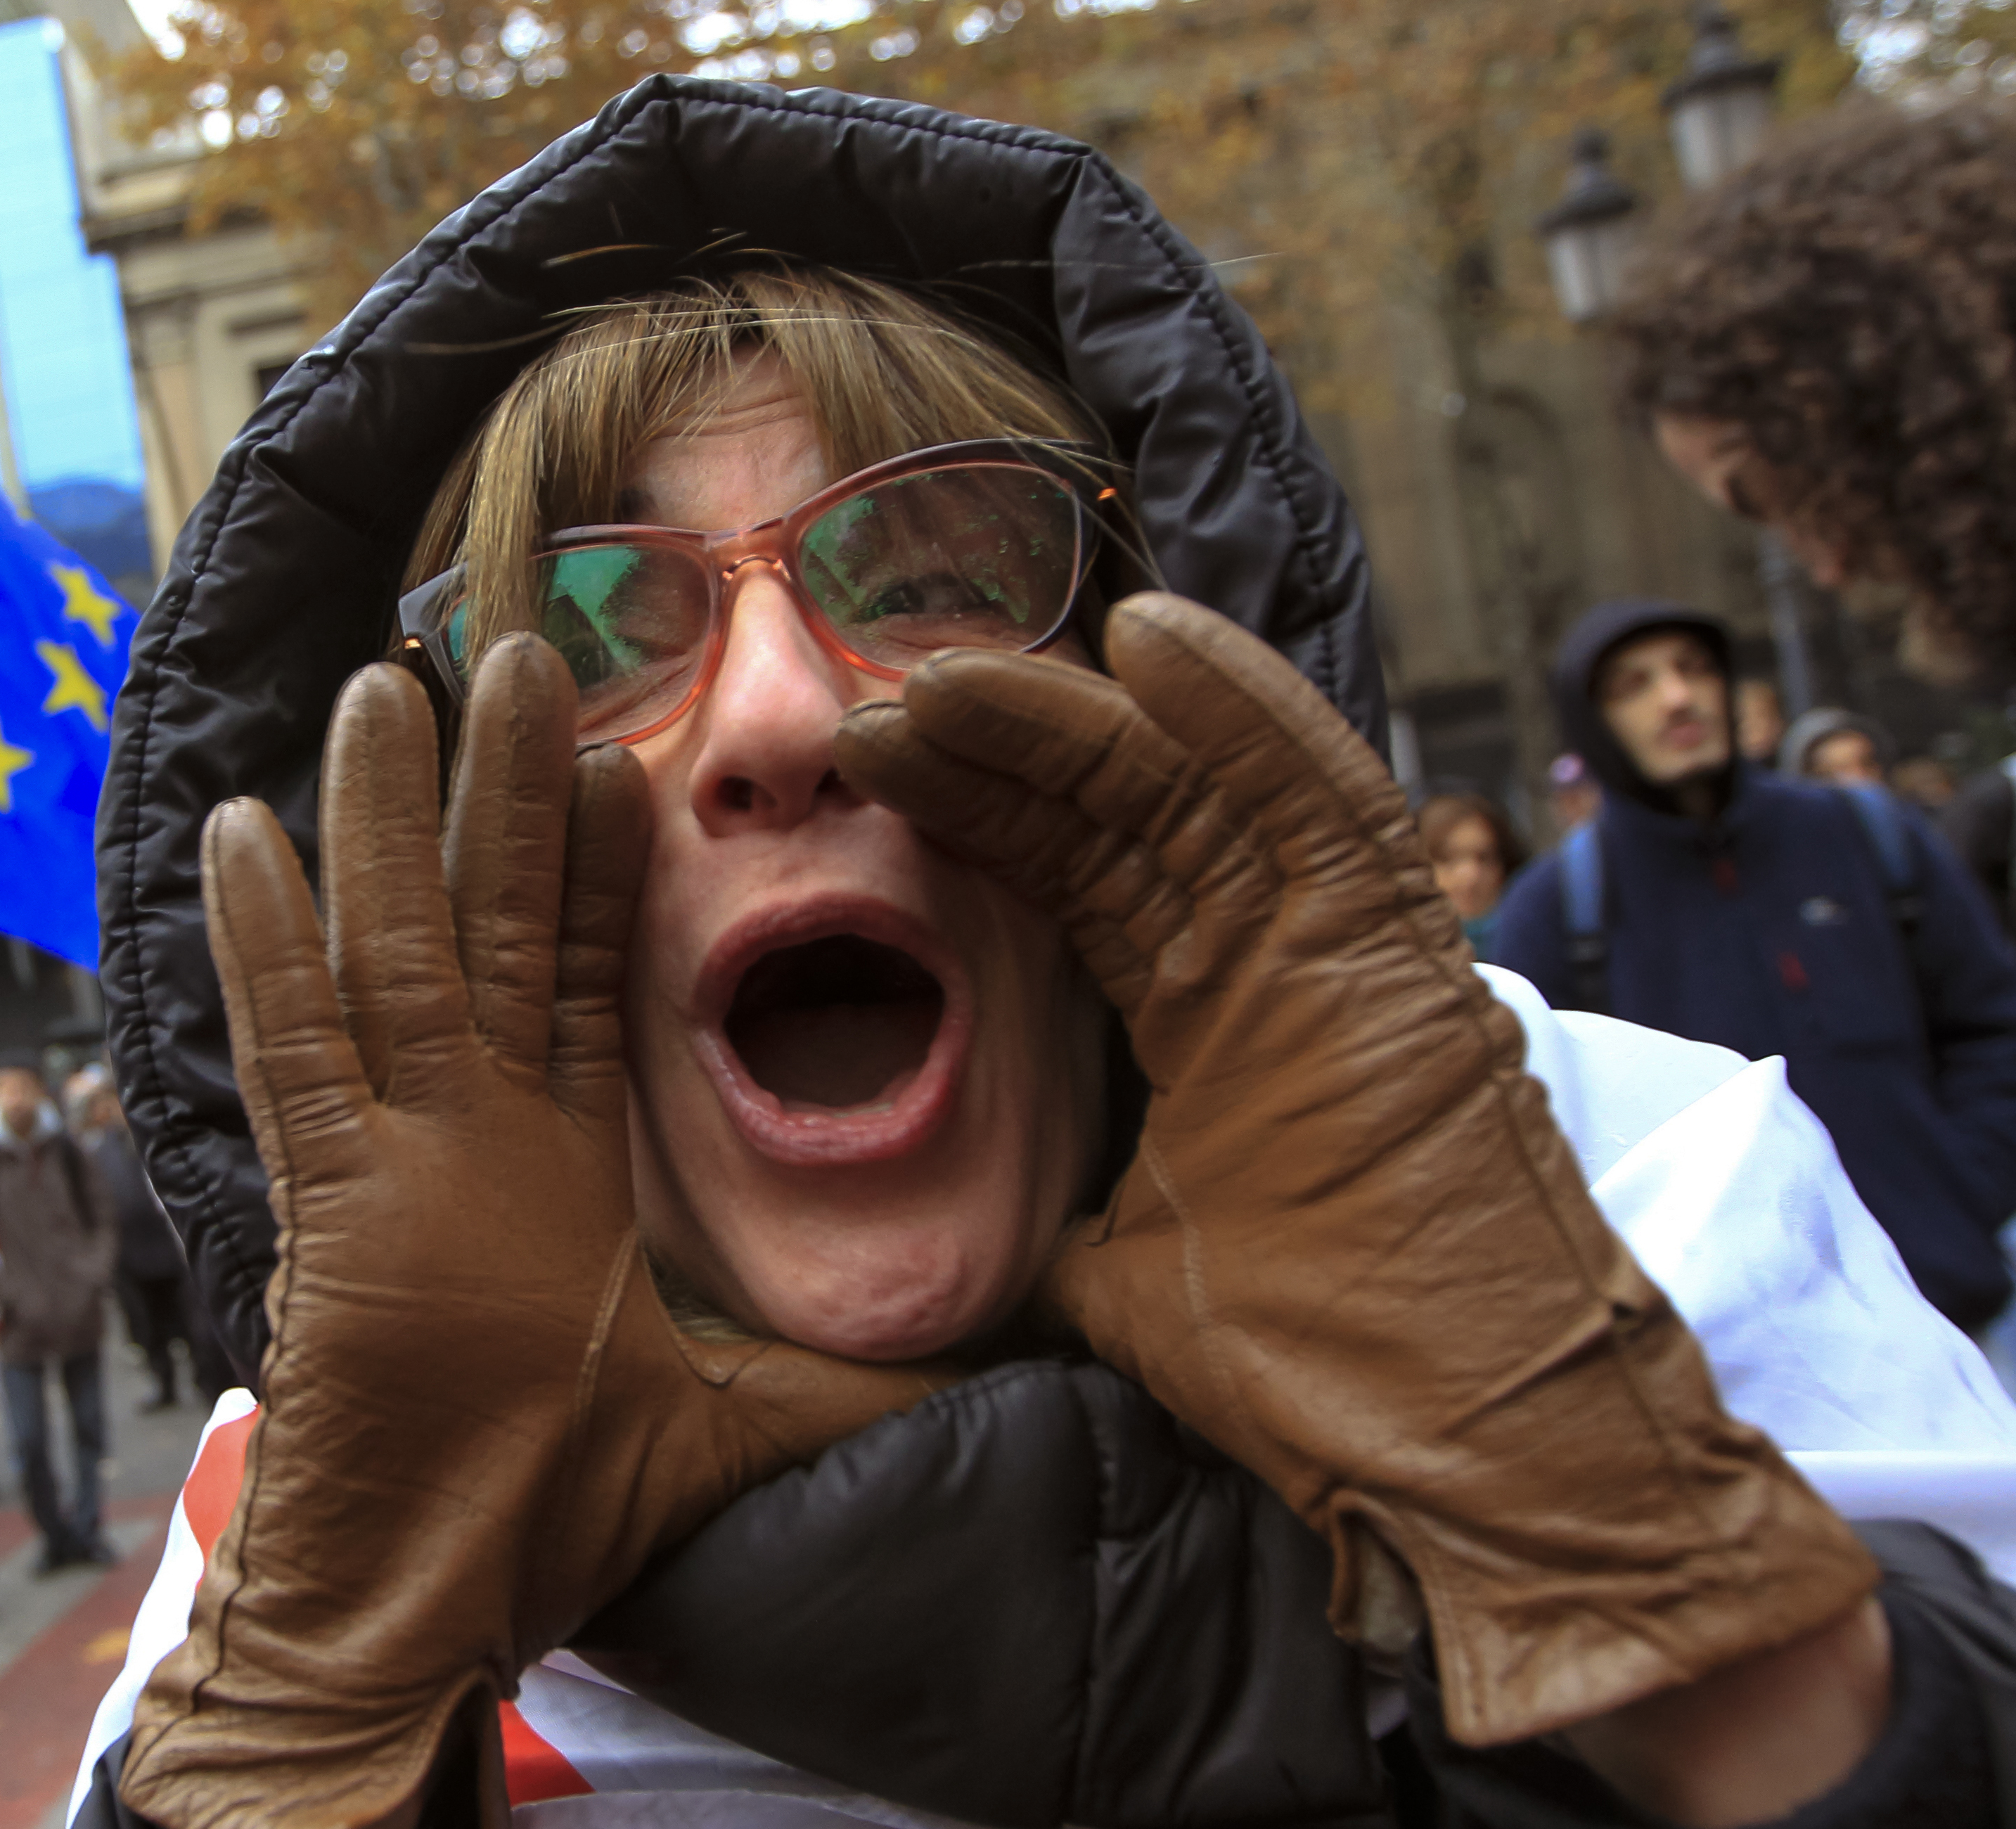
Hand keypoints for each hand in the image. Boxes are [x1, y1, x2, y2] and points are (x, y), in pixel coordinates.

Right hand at [119, 637, 940, 1827]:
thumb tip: (983, 1379)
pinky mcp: (329, 1203)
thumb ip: (844, 1388)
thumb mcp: (736, 1433)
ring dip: (387, 823)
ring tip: (389, 685)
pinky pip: (295, 1047)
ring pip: (388, 953)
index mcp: (551, 1172)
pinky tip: (247, 833)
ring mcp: (389, 1159)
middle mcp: (465, 1138)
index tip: (631, 760)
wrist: (418, 1619)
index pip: (577, 981)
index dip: (598, 871)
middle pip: (482, 928)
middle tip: (514, 655)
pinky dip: (267, 943)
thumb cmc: (547, 1528)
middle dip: (499, 795)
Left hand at [835, 593, 1875, 1747]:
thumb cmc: (1323, 1380)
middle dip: (1000, 752)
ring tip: (948, 667)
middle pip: (1122, 814)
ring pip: (1195, 792)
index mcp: (1212, 1018)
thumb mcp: (1130, 1284)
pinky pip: (1318, 799)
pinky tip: (1149, 634)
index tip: (876, 766)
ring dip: (1073, 722)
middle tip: (877, 705)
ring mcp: (1341, 949)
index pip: (1082, 877)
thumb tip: (984, 1239)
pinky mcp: (1401, 956)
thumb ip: (1069, 1226)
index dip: (984, 812)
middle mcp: (1274, 961)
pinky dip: (1242, 712)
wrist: (1466, 1459)